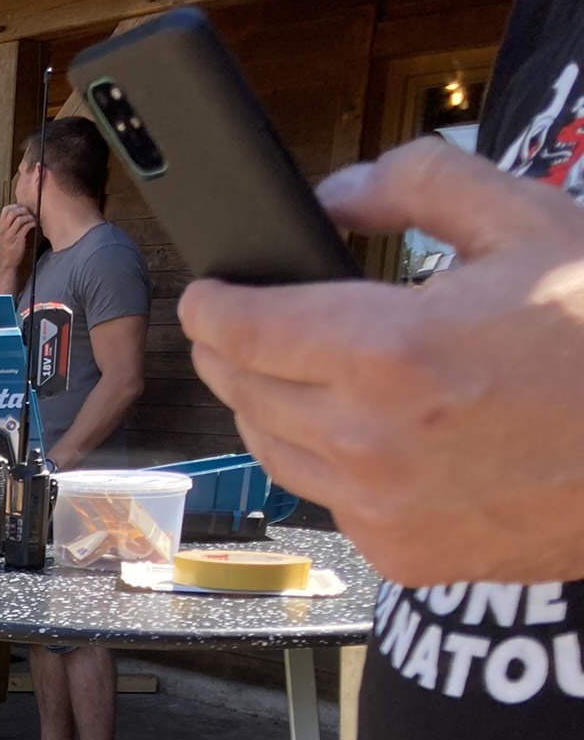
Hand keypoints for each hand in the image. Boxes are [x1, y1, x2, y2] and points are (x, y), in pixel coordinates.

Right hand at [0, 203, 36, 267]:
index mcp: (0, 226)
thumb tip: (20, 212)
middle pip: (13, 212)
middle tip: (30, 212)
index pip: (6, 209)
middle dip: (23, 210)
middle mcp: (3, 229)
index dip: (16, 206)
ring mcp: (10, 235)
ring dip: (28, 217)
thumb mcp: (5, 234)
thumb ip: (9, 223)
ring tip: (33, 219)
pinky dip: (32, 223)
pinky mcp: (18, 240)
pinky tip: (34, 225)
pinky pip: (26, 227)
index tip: (23, 208)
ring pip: (19, 219)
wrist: (7, 262)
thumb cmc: (9, 247)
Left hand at [181, 138, 583, 584]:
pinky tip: (369, 432)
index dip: (211, 304)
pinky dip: (330, 462)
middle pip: (241, 390)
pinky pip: (329, 499)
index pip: (239, 329)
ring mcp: (379, 507)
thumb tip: (334, 195)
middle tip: (240, 327)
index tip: (208, 292)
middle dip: (231, 351)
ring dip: (269, 407)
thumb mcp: (530, 223)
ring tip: (297, 373)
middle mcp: (368, 439)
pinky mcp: (400, 553)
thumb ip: (420, 186)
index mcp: (388, 353)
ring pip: (272, 450)